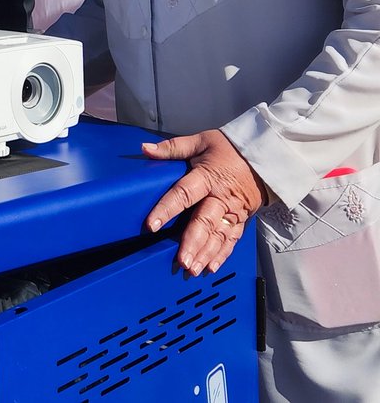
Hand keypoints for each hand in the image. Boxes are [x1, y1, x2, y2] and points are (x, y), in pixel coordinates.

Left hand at [142, 129, 268, 276]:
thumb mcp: (201, 141)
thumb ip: (172, 148)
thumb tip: (146, 148)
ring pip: (218, 236)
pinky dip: (222, 254)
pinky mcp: (241, 219)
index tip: (152, 225)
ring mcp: (232, 211)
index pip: (183, 194)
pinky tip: (211, 267)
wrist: (265, 157)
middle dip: (191, 243)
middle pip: (204, 222)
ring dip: (205, 254)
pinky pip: (231, 239)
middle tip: (180, 260)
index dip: (167, 210)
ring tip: (192, 269)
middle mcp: (220, 198)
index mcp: (207, 177)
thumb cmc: (230, 149)